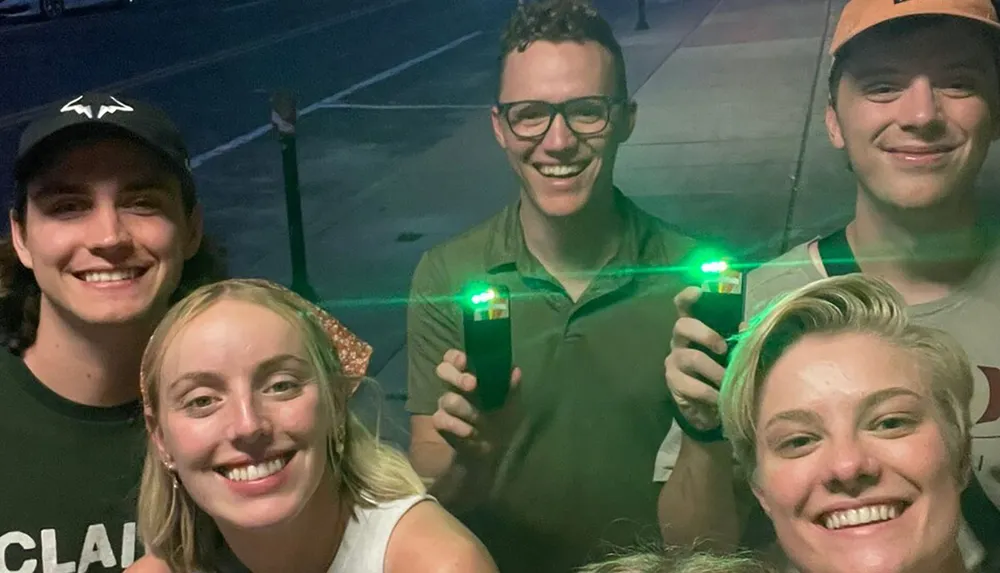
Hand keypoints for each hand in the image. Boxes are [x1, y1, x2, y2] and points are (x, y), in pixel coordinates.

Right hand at [431, 349, 520, 459]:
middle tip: (472, 385)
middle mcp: (454, 386)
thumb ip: (512, 386)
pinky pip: (440, 420)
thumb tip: (515, 371)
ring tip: (480, 420)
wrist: (495, 447)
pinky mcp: (442, 423)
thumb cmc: (502, 416)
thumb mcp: (512, 402)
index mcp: (470, 374)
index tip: (464, 361)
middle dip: (457, 377)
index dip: (456, 357)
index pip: (455, 358)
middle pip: (443, 370)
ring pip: (447, 399)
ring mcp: (446, 404)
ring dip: (466, 409)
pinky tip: (470, 432)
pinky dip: (456, 426)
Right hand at [664, 287, 729, 430]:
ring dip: (715, 370)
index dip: (688, 296)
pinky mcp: (673, 382)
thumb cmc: (720, 372)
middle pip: (683, 325)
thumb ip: (737, 339)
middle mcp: (679, 340)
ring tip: (728, 381)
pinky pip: (691, 385)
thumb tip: (746, 327)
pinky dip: (710, 392)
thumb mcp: (730, 354)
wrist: (708, 408)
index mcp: (693, 327)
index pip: (683, 306)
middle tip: (724, 349)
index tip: (699, 291)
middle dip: (706, 334)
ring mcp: (673, 360)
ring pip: (692, 357)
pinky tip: (720, 397)